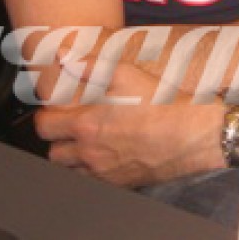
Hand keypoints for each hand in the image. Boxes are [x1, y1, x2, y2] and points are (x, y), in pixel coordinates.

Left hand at [34, 61, 223, 186]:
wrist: (193, 135)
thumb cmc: (162, 104)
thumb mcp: (127, 74)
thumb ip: (90, 66)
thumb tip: (63, 55)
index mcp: (87, 125)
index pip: (45, 127)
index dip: (46, 117)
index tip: (55, 110)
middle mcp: (90, 153)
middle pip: (53, 154)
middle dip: (57, 140)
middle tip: (70, 126)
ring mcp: (104, 172)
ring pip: (70, 172)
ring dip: (72, 157)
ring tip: (86, 141)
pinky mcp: (120, 184)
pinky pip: (92, 183)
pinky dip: (91, 171)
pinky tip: (105, 154)